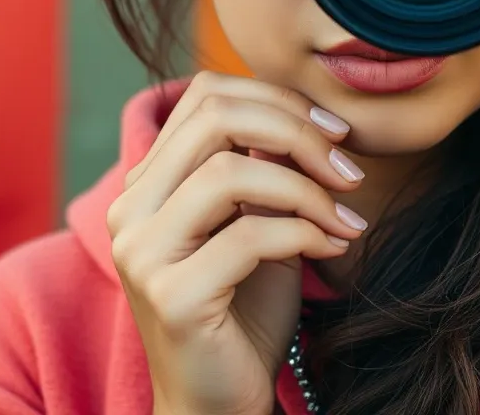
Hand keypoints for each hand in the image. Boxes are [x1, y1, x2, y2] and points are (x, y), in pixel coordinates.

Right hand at [106, 71, 366, 414]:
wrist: (221, 401)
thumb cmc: (245, 303)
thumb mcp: (256, 215)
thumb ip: (263, 161)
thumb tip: (308, 112)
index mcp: (149, 180)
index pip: (207, 95)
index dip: (278, 98)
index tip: (334, 131)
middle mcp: (132, 208)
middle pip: (216, 117)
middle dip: (297, 131)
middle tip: (347, 167)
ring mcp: (142, 252)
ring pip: (230, 173)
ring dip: (307, 188)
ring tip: (345, 215)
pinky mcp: (170, 296)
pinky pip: (249, 236)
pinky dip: (305, 233)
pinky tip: (331, 248)